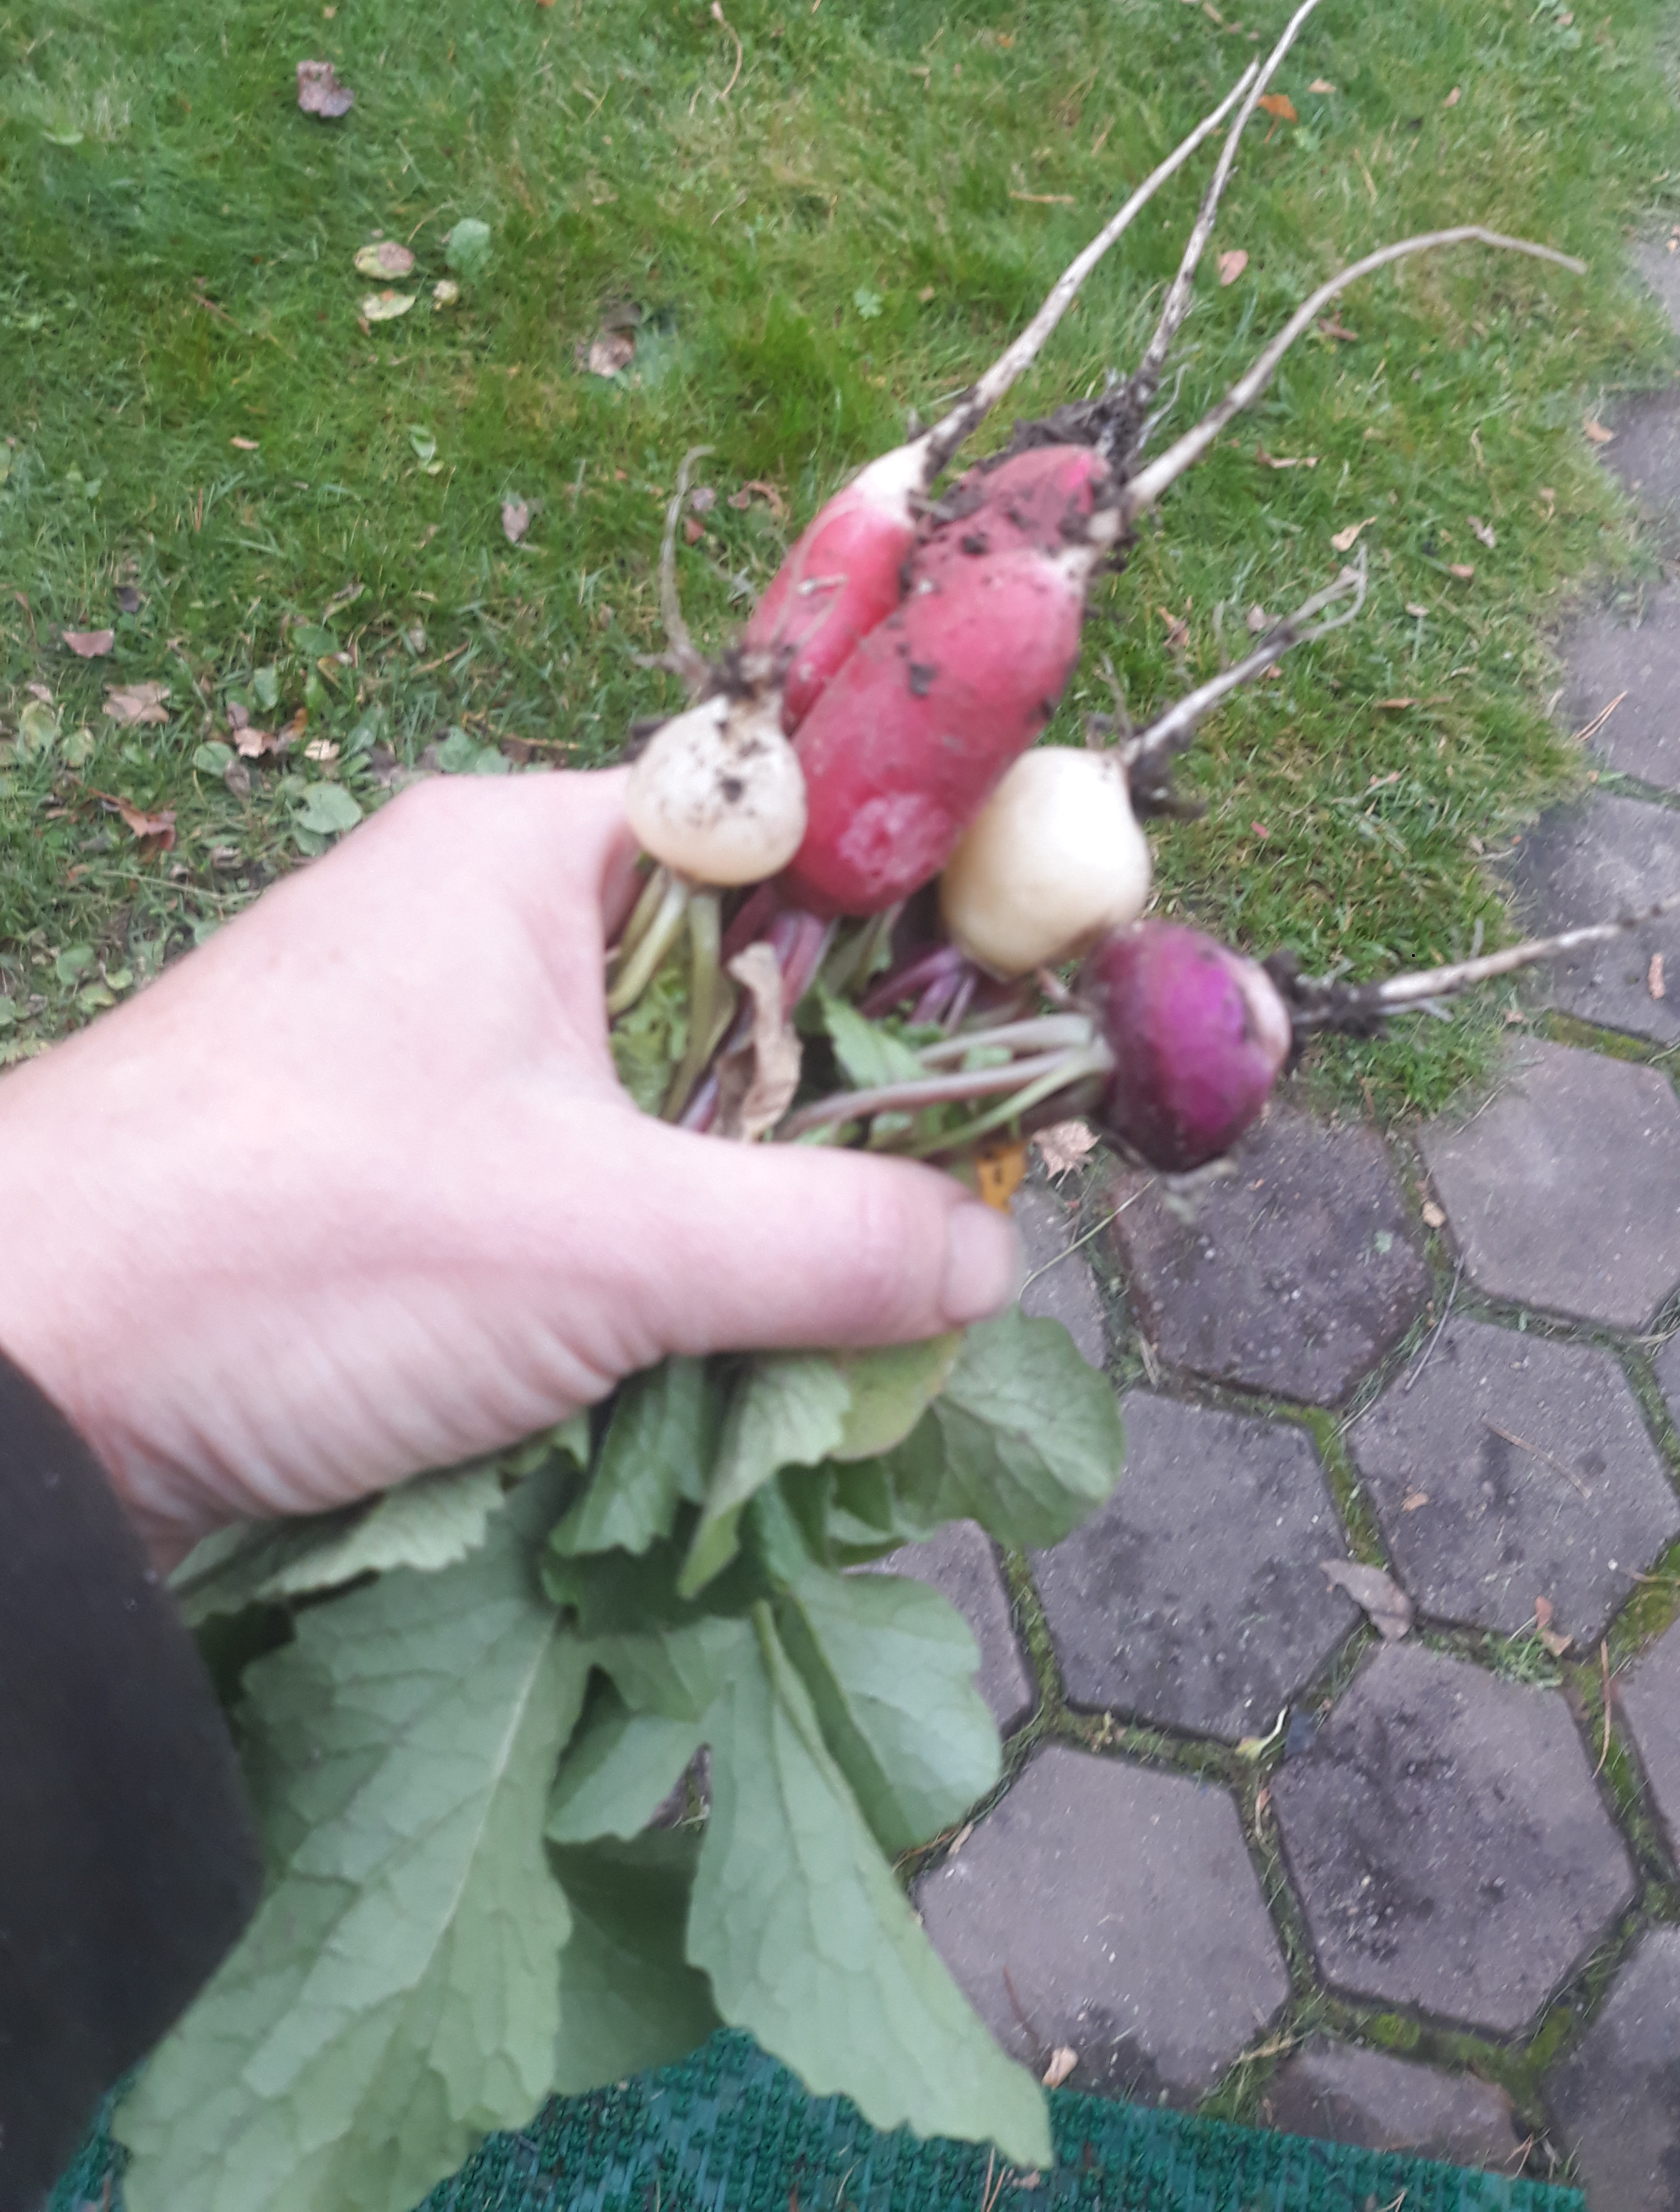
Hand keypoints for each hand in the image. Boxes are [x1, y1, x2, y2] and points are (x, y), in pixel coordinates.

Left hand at [0, 769, 1018, 1562]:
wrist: (2, 1394)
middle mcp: (479, 927)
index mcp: (527, 856)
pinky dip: (654, 1271)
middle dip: (843, 1105)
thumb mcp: (608, 1246)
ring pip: (664, 1108)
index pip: (785, 830)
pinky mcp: (388, 1179)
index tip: (1031, 1010)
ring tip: (857, 1309)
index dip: (921, 912)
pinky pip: (581, 1196)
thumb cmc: (295, 1248)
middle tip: (957, 1204)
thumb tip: (986, 1259)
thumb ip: (827, 1244)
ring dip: (751, 1211)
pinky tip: (722, 1360)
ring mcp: (427, 1056)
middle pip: (736, 983)